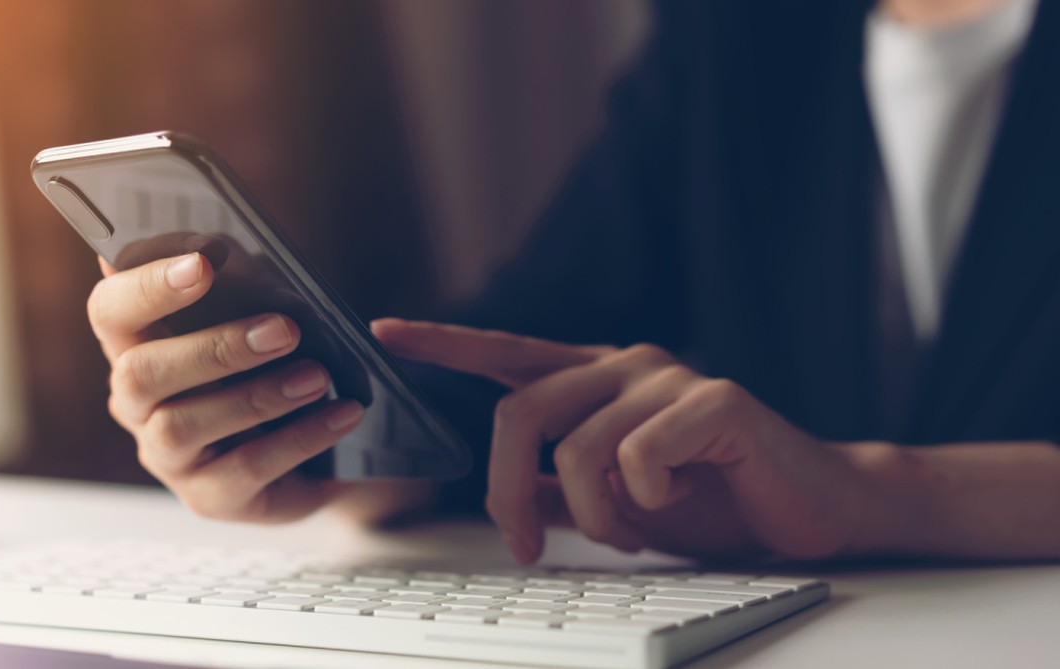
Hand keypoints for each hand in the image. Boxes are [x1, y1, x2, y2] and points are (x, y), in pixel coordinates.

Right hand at [88, 252, 367, 523]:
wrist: (320, 444)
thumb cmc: (275, 362)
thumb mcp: (263, 314)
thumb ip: (244, 282)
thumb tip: (230, 247)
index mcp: (136, 343)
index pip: (110, 310)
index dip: (147, 286)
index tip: (203, 263)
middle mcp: (136, 402)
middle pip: (140, 373)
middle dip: (214, 348)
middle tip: (284, 329)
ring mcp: (167, 456)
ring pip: (184, 425)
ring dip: (257, 395)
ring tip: (318, 375)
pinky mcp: (208, 496)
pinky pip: (245, 468)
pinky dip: (300, 437)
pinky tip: (341, 413)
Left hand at [373, 319, 866, 562]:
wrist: (806, 509)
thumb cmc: (711, 500)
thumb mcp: (614, 502)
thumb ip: (559, 487)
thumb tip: (508, 493)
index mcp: (594, 381)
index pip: (506, 352)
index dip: (444, 343)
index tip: (384, 331)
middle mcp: (623, 365)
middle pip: (520, 415)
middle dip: (508, 493)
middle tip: (529, 546)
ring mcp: (668, 377)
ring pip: (577, 448)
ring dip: (594, 514)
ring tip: (631, 528)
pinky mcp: (715, 400)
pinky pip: (640, 454)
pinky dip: (646, 500)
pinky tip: (680, 498)